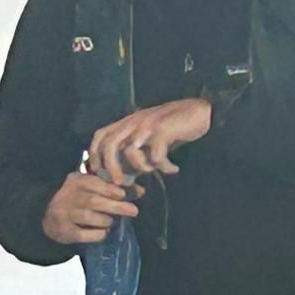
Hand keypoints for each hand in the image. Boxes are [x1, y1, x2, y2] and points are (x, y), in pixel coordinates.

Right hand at [43, 172, 139, 245]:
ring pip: (89, 217)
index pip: (93, 182)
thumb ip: (113, 189)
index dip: (110, 189)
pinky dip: (98, 234)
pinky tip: (104, 232)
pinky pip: (84, 234)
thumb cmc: (77, 201)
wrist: (48, 218)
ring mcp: (63, 214)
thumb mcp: (90, 189)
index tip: (123, 195)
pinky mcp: (64, 231)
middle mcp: (67, 197)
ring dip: (106, 220)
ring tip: (111, 222)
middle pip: (93, 201)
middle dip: (115, 206)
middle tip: (133, 211)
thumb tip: (140, 191)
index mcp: (74, 181)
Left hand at [88, 97, 211, 185]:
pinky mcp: (163, 130)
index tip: (96, 170)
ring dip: (141, 167)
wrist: (199, 112)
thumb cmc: (174, 127)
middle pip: (110, 144)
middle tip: (119, 183)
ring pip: (130, 151)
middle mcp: (134, 122)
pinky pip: (156, 155)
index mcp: (128, 122)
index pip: (101, 135)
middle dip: (111, 166)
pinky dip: (164, 166)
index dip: (95, 153)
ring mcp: (147, 125)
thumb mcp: (150, 136)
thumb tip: (125, 174)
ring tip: (154, 171)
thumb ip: (136, 149)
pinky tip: (173, 169)